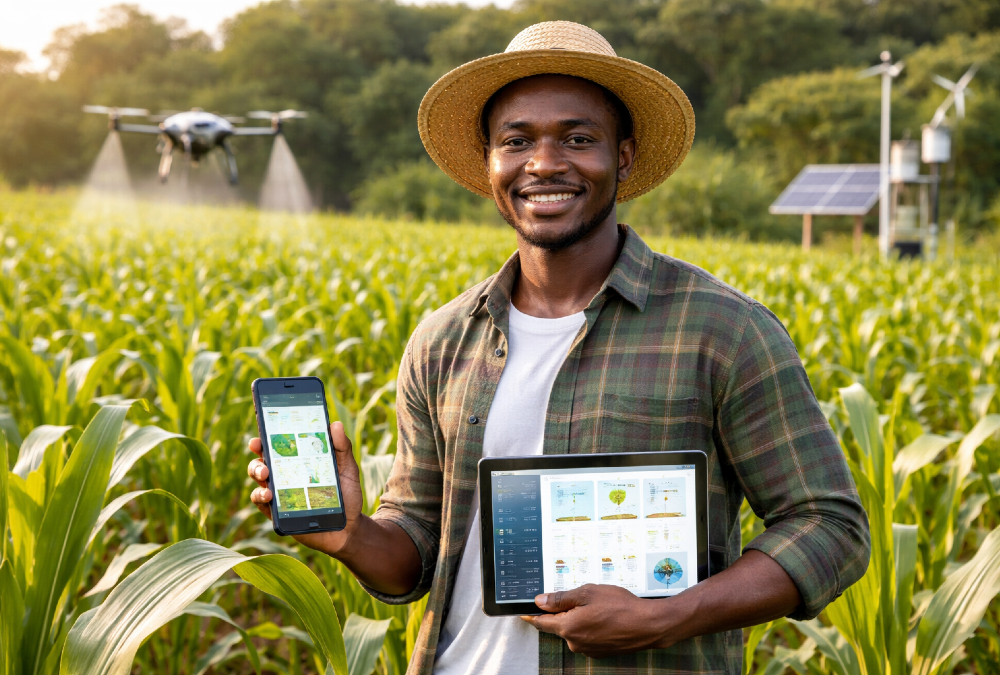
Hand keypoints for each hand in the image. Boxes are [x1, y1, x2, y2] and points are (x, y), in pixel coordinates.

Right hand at [247, 421, 363, 555]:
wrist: (348, 528)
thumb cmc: (347, 495)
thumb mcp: (348, 469)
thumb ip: (342, 447)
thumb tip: (335, 424)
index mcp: (300, 461)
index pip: (280, 444)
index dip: (269, 434)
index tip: (264, 426)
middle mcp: (286, 475)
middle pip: (264, 458)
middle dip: (258, 451)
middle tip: (261, 448)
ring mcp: (280, 493)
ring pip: (258, 479)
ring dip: (256, 472)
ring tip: (265, 474)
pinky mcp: (278, 512)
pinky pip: (261, 502)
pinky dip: (260, 496)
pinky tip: (268, 494)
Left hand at [521, 584, 673, 658]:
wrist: (649, 625)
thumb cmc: (620, 606)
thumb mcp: (588, 593)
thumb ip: (561, 598)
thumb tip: (540, 602)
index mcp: (568, 627)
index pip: (542, 622)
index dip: (532, 616)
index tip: (523, 613)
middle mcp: (575, 642)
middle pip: (560, 625)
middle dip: (565, 611)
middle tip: (581, 597)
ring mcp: (588, 649)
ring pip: (575, 630)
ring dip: (580, 618)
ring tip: (600, 605)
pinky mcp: (600, 651)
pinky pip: (588, 636)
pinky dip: (592, 626)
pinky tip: (606, 616)